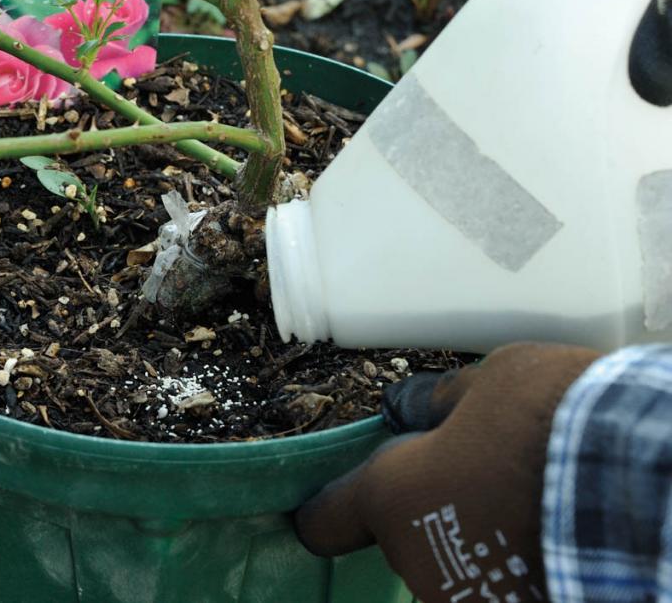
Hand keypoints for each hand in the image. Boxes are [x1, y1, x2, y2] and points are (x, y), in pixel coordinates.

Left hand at [294, 343, 599, 602]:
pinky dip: (515, 568)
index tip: (337, 504)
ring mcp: (471, 600)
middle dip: (431, 514)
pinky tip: (550, 537)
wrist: (639, 478)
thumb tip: (412, 408)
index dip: (330, 509)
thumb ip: (438, 405)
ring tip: (527, 510)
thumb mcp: (486, 384)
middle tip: (478, 480)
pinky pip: (500, 587)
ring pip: (456, 571)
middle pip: (405, 544)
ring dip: (476, 546)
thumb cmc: (551, 418)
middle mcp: (419, 563)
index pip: (325, 522)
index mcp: (390, 499)